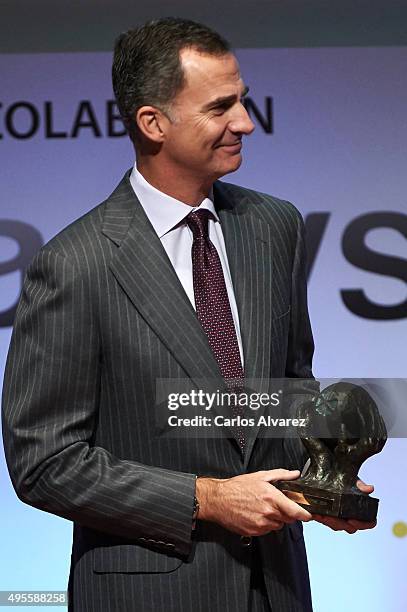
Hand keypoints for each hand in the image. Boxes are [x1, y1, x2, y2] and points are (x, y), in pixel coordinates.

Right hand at [196, 469, 311, 536]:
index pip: (295, 511)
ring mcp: (261, 524)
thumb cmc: (236, 487)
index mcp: (271, 497)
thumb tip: (294, 474)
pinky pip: (267, 530)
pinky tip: (256, 514)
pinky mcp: (254, 532)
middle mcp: (268, 512)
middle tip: (276, 504)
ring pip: (277, 525)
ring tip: (262, 508)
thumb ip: (281, 475)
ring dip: (275, 518)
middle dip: (286, 512)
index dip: (305, 514)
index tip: (308, 514)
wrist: (218, 500)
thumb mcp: (260, 476)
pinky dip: (265, 524)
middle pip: (288, 519)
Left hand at [312, 479, 375, 533]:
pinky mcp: (327, 516)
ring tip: (324, 515)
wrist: (332, 477)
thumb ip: (361, 486)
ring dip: (329, 521)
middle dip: (341, 524)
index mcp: (361, 510)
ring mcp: (339, 518)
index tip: (352, 520)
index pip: (368, 522)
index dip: (362, 524)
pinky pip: (324, 520)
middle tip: (335, 517)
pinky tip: (315, 513)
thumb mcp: (353, 482)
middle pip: (350, 527)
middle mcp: (351, 517)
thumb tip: (370, 488)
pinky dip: (319, 517)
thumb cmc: (346, 482)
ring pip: (336, 526)